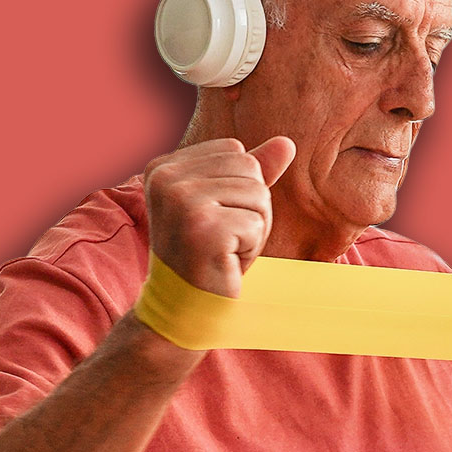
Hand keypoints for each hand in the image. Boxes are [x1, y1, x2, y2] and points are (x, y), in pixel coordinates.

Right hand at [143, 136, 295, 297]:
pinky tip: (226, 262)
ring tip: (225, 249)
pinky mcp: (201, 227)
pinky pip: (257, 223)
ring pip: (258, 194)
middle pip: (250, 168)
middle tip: (224, 238)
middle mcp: (166, 178)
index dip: (241, 189)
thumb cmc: (211, 255)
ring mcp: (181, 201)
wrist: (185, 309)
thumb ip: (254, 171)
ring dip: (254, 228)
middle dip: (252, 207)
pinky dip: (251, 247)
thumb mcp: (230, 205)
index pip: (237, 151)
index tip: (215, 220)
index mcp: (164, 166)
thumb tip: (287, 142)